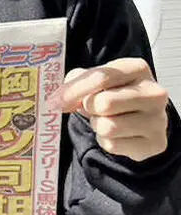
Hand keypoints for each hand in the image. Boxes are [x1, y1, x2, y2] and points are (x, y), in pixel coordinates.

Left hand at [49, 57, 169, 160]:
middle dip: (89, 108)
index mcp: (138, 69)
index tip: (55, 101)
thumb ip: (76, 82)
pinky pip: (113, 145)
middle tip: (92, 108)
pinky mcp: (156, 143)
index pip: (101, 77)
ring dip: (97, 126)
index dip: (73, 90)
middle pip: (103, 103)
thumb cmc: (113, 93)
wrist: (140, 118)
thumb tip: (60, 99)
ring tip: (106, 119)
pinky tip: (117, 134)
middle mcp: (154, 92)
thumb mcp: (95, 79)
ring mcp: (159, 119)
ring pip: (107, 127)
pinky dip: (106, 141)